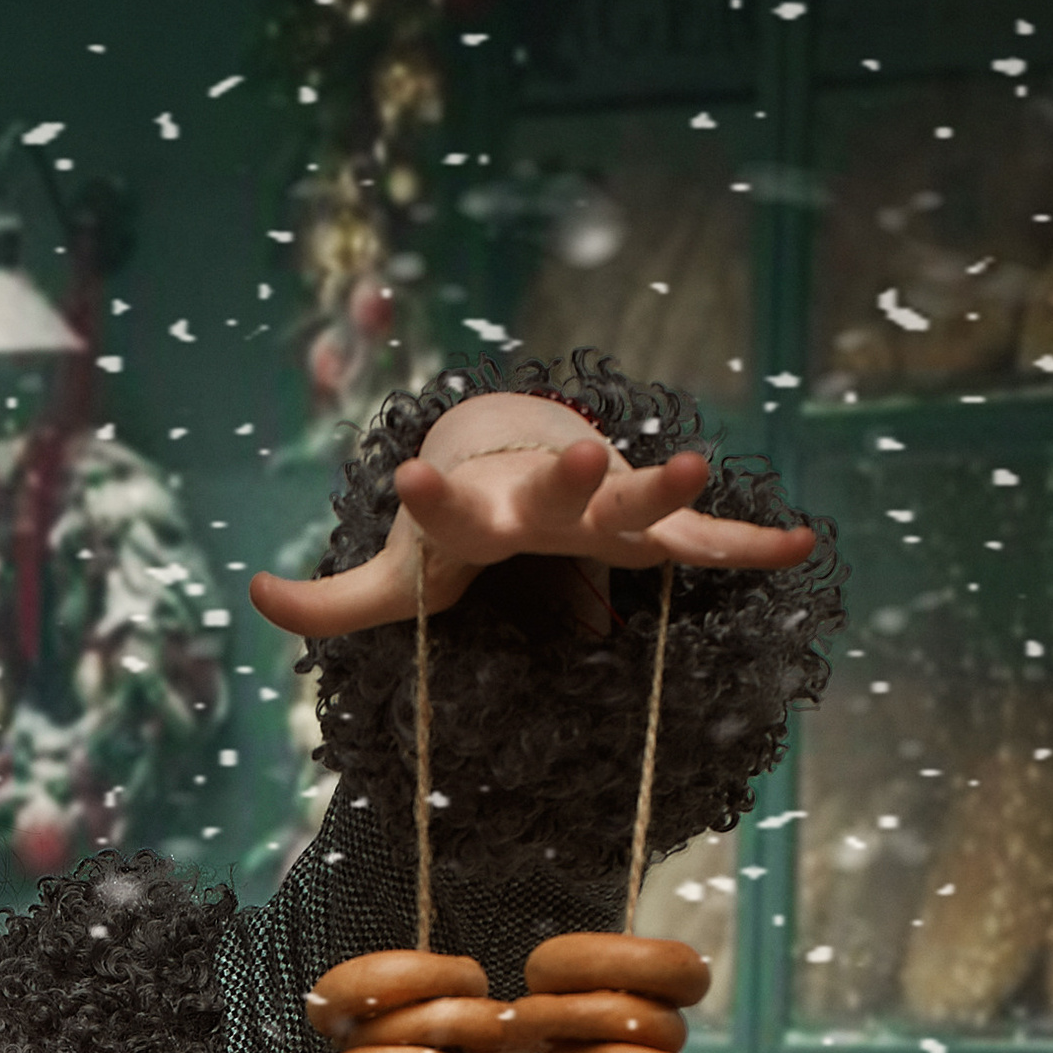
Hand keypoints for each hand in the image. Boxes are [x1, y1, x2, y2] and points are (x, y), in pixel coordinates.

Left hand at [250, 396, 817, 640]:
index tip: (407, 480)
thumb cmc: (454, 531)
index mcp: (479, 512)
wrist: (519, 461)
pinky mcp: (649, 532)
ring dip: (669, 489)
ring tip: (702, 471)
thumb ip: (328, 599)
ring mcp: (605, 509)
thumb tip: (252, 597)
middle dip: (571, 473)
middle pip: (559, 490)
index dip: (425, 500)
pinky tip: (801, 545)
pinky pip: (707, 550)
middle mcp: (546, 498)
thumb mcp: (392, 574)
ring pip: (640, 501)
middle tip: (585, 452)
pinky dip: (751, 548)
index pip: (446, 506)